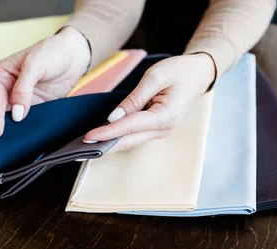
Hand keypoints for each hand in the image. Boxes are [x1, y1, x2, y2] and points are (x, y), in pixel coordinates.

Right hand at [0, 26, 90, 138]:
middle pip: (2, 112)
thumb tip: (17, 113)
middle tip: (2, 144)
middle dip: (2, 127)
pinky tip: (30, 138)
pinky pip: (30, 121)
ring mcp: (23, 100)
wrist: (74, 55)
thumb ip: (24, 88)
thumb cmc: (52, 52)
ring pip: (15, 119)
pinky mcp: (36, 107)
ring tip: (15, 145)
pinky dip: (29, 129)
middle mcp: (9, 89)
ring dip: (16, 130)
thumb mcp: (35, 65)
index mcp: (2, 75)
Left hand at [83, 53, 215, 152]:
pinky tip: (102, 139)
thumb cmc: (179, 71)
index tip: (89, 137)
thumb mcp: (155, 77)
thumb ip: (134, 98)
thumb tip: (115, 117)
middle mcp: (163, 129)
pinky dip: (117, 138)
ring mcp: (160, 132)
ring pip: (130, 142)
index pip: (129, 127)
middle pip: (128, 141)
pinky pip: (134, 136)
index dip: (107, 132)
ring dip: (109, 144)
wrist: (197, 75)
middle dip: (103, 145)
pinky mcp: (155, 130)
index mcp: (165, 116)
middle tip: (79, 149)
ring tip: (86, 146)